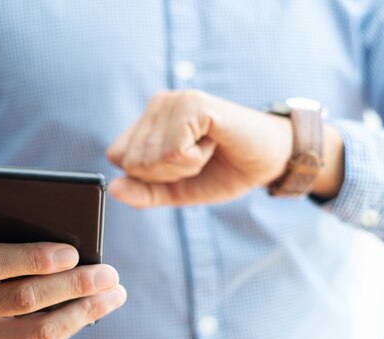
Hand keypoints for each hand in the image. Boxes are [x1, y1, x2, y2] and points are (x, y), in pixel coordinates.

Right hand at [0, 223, 126, 338]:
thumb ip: (17, 230)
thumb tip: (71, 230)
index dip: (34, 258)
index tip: (73, 253)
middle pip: (23, 299)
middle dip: (73, 285)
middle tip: (109, 274)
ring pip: (39, 332)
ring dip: (84, 312)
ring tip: (114, 295)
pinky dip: (73, 325)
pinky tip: (94, 309)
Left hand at [107, 90, 344, 207]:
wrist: (270, 160)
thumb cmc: (225, 170)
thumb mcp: (178, 190)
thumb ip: (145, 192)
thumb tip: (113, 188)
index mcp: (150, 120)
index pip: (117, 157)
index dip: (149, 176)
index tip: (182, 165)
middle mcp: (158, 104)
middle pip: (132, 161)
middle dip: (167, 174)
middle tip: (199, 157)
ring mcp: (175, 100)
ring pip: (151, 157)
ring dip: (184, 166)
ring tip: (207, 148)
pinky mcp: (194, 104)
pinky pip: (174, 151)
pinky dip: (195, 159)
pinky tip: (213, 143)